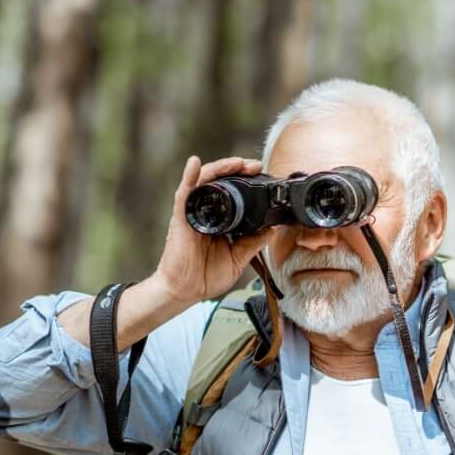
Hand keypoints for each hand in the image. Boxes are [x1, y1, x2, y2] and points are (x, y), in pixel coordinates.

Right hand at [150, 155, 270, 306]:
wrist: (186, 291)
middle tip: (255, 166)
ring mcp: (193, 213)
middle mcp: (206, 212)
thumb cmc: (205, 276)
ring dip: (221, 168)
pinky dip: (189, 176)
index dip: (246, 182)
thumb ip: (253, 243)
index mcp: (220, 221)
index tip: (263, 176)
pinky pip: (184, 193)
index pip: (233, 193)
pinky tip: (194, 163)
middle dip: (238, 170)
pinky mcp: (181, 218)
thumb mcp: (238, 258)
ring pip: (205, 181)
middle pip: (221, 182)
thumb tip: (273, 228)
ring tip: (237, 163)